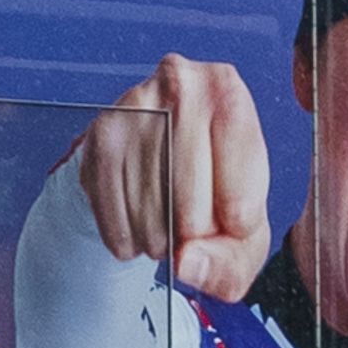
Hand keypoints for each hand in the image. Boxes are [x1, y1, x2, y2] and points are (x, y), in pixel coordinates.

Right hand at [73, 50, 276, 300]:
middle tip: (194, 224)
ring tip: (166, 223)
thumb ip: (231, 261)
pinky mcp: (100, 137)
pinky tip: (139, 225)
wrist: (161, 156)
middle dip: (193, 237)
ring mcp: (133, 108)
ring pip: (149, 218)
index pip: (240, 198)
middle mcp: (180, 85)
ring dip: (158, 242)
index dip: (235, 228)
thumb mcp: (246, 228)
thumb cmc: (216, 187)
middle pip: (191, 211)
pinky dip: (127, 240)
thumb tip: (185, 262)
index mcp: (229, 93)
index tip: (232, 220)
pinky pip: (113, 219)